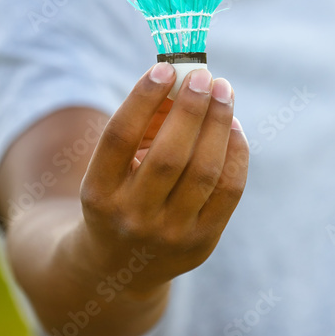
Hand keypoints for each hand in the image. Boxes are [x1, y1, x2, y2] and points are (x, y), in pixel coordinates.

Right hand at [76, 63, 247, 296]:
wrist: (121, 267)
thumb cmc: (120, 195)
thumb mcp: (113, 167)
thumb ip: (143, 126)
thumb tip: (184, 80)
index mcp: (98, 193)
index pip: (120, 138)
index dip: (142, 99)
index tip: (164, 68)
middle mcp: (132, 217)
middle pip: (169, 155)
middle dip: (191, 108)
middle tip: (205, 76)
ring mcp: (169, 234)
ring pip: (204, 171)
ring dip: (219, 124)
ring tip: (224, 92)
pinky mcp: (202, 242)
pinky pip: (229, 189)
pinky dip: (236, 152)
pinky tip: (233, 127)